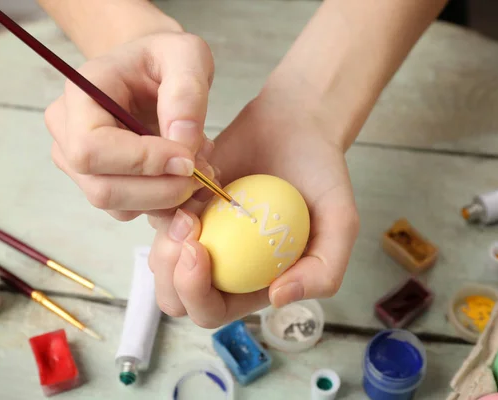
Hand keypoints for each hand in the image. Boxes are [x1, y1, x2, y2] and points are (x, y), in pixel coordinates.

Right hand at [43, 31, 216, 220]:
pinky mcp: (102, 183)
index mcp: (80, 95)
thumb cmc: (164, 59)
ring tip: (200, 169)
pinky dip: (166, 206)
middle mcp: (67, 134)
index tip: (189, 160)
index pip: (92, 148)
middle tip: (203, 174)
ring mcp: (80, 165)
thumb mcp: (186, 56)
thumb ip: (187, 94)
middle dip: (161, 191)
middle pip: (102, 189)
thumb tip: (182, 144)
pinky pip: (132, 211)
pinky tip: (187, 180)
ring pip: (119, 207)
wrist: (152, 72)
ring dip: (168, 199)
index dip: (143, 163)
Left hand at [148, 89, 359, 327]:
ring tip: (192, 201)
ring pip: (159, 258)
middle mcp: (223, 264)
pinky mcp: (185, 202)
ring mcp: (201, 234)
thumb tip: (277, 298)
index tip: (199, 250)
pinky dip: (164, 201)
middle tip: (188, 226)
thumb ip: (325, 269)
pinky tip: (197, 178)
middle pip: (174, 295)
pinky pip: (157, 215)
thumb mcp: (340, 223)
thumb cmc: (321, 175)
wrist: (299, 125)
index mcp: (253, 282)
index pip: (210, 311)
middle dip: (170, 271)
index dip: (195, 293)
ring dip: (164, 235)